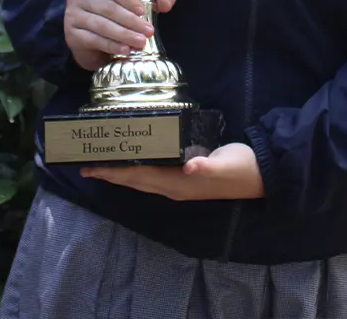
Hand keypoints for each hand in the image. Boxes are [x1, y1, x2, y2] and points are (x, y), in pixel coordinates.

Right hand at [64, 0, 175, 71]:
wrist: (88, 37)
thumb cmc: (114, 14)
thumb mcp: (135, 1)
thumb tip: (166, 3)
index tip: (143, 11)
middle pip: (108, 8)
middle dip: (131, 21)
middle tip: (149, 31)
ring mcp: (72, 16)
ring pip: (101, 25)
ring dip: (123, 34)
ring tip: (140, 42)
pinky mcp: (71, 35)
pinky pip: (93, 40)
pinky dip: (111, 45)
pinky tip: (125, 50)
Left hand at [80, 143, 264, 200]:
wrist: (261, 176)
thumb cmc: (241, 168)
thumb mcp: (225, 164)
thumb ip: (207, 165)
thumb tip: (190, 166)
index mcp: (177, 183)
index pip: (138, 177)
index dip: (114, 172)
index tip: (91, 167)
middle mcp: (173, 187)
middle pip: (134, 181)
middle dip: (110, 174)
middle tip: (85, 164)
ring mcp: (179, 184)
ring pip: (142, 179)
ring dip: (121, 173)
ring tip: (103, 164)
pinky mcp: (186, 176)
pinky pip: (153, 174)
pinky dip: (137, 168)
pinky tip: (135, 160)